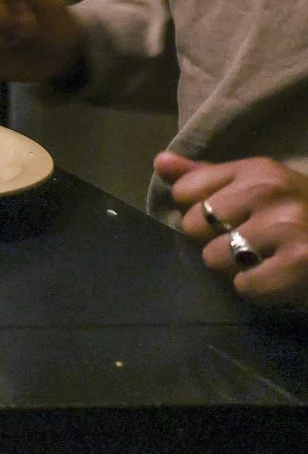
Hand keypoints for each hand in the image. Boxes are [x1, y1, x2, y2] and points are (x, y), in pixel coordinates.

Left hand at [159, 153, 307, 308]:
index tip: (229, 218)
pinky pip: (244, 287)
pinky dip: (261, 290)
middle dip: (217, 241)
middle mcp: (269, 191)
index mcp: (257, 170)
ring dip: (238, 268)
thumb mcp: (264, 187)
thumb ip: (210, 177)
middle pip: (194, 227)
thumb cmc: (307, 214)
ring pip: (215, 259)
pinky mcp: (299, 264)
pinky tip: (283, 277)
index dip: (200, 212)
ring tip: (270, 260)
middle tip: (254, 243)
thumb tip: (160, 163)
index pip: (185, 192)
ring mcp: (285, 227)